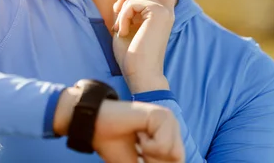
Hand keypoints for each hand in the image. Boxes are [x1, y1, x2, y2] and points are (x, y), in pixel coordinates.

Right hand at [54, 87, 183, 162]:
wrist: (95, 124)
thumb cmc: (114, 143)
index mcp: (169, 137)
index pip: (178, 162)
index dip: (155, 162)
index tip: (139, 154)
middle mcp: (172, 126)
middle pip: (178, 160)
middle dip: (154, 161)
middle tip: (138, 147)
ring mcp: (169, 119)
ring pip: (174, 155)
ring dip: (150, 154)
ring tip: (138, 138)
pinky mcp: (162, 115)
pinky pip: (164, 146)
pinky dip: (147, 146)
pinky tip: (138, 131)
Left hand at [111, 0, 177, 92]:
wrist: (141, 74)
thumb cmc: (132, 55)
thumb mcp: (126, 25)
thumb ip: (127, 7)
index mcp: (162, 13)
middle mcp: (166, 9)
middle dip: (123, 4)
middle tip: (120, 25)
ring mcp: (165, 10)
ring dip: (122, 12)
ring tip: (123, 30)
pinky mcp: (159, 12)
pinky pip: (132, 2)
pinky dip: (123, 16)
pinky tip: (124, 31)